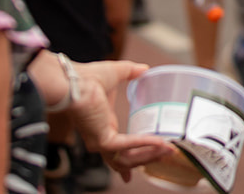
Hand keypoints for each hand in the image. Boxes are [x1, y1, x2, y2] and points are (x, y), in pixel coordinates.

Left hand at [68, 60, 175, 181]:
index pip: (115, 150)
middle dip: (146, 160)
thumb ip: (131, 72)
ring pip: (128, 158)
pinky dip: (145, 143)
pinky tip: (160, 141)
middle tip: (166, 156)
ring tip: (169, 149)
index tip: (131, 175)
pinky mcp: (103, 140)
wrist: (73, 81)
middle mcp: (101, 138)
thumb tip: (145, 69)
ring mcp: (101, 141)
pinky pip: (128, 146)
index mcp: (103, 125)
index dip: (126, 162)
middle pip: (124, 160)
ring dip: (151, 154)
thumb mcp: (116, 74)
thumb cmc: (87, 77)